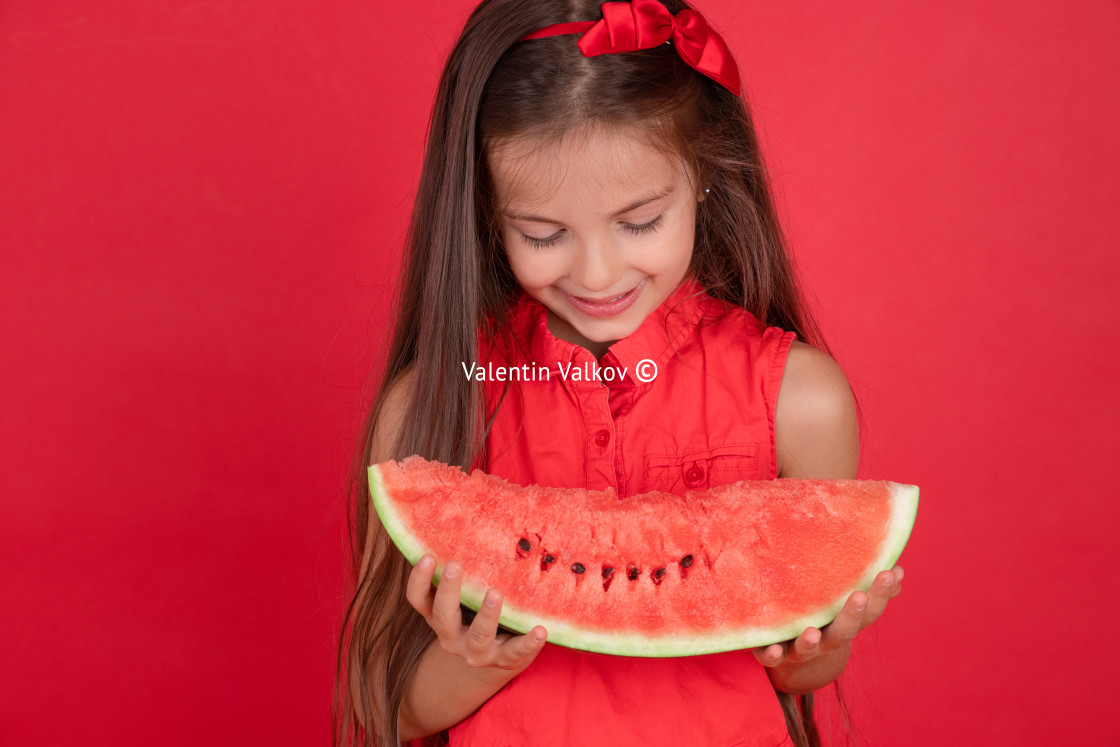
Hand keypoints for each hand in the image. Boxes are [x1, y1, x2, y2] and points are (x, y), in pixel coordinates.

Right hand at [406, 553, 548, 671]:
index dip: (419, 580)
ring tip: (496, 593)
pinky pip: (515, 652)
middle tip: (456, 565)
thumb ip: (467, 567)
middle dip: (449, 591)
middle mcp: (451, 636)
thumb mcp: (468, 592)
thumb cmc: (481, 608)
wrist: (503, 652)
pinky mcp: (503, 661)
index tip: (427, 556)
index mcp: (438, 616)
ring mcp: (476, 652)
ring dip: (486, 615)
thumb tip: (473, 511)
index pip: (418, 599)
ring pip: (478, 637)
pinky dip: (528, 643)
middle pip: (442, 616)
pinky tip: (540, 630)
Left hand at [753, 566, 903, 668]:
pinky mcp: (775, 656)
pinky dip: (772, 655)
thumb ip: (867, 589)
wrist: (795, 663)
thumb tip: (897, 568)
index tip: (891, 572)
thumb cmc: (824, 622)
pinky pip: (772, 659)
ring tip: (813, 633)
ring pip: (809, 648)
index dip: (882, 595)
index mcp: (846, 625)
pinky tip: (772, 649)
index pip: (869, 611)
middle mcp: (827, 640)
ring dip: (810, 642)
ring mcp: (802, 650)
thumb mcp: (844, 607)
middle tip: (860, 596)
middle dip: (852, 614)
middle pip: (844, 631)